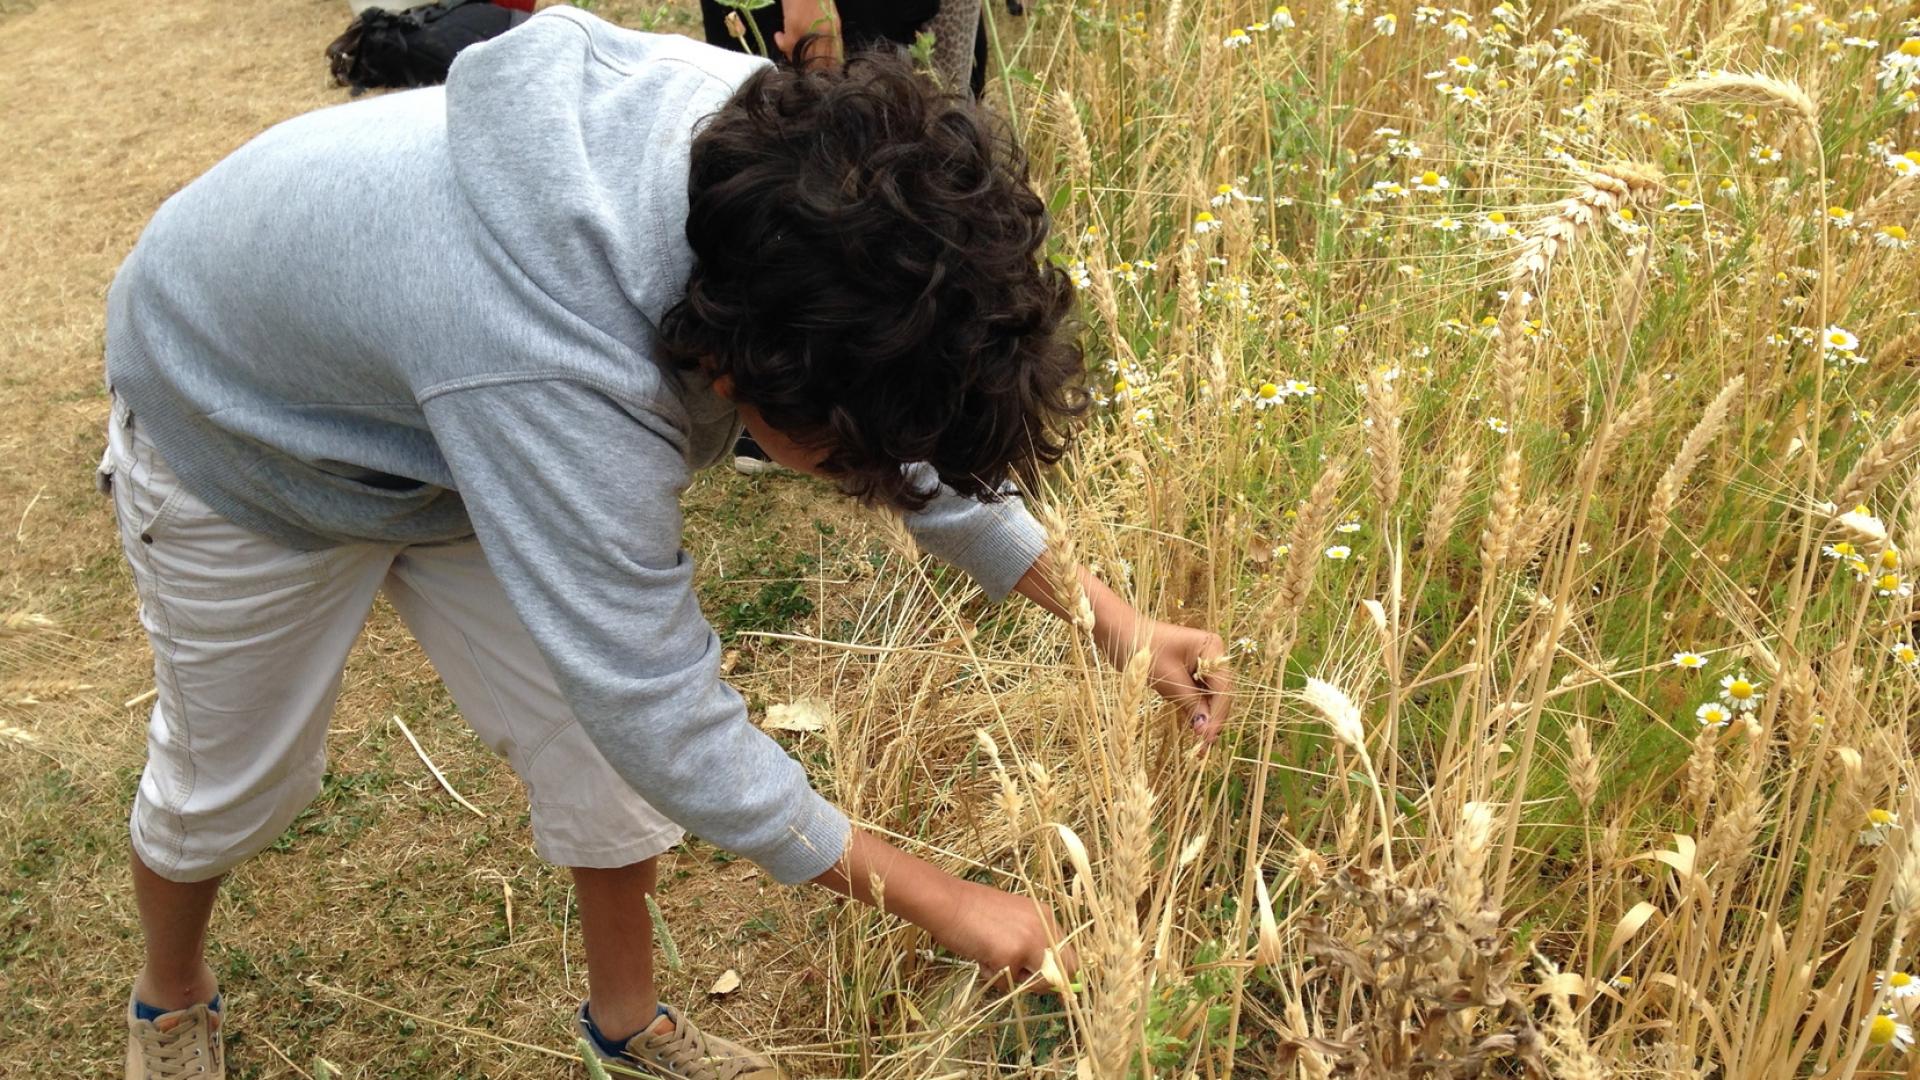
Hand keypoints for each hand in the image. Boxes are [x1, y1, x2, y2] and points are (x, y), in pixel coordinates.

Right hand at [773, 0, 841, 67]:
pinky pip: (786, 46)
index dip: (825, 70)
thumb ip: (828, 36)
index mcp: (834, 32)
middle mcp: (824, 35)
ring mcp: (809, 32)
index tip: (817, 73)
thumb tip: (824, 56)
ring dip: (792, 55)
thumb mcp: (829, 18)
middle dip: (808, 67)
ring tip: (788, 47)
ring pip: (800, 57)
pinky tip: (779, 36)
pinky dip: (781, 44)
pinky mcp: (793, 27)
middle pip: (816, 63)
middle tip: (799, 62)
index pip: (833, 61)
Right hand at [931, 879, 1077, 990]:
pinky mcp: (1011, 956)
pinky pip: (1009, 985)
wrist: (947, 902)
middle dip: (1043, 983)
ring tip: (992, 957)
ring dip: (1015, 980)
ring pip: (1037, 983)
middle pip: (1064, 973)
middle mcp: (1045, 927)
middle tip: (1017, 977)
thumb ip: (1032, 942)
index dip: (1059, 974)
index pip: (1070, 956)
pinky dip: (993, 978)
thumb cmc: (973, 912)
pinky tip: (981, 955)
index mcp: (1046, 917)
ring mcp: (1029, 941)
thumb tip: (1050, 978)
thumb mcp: (1013, 921)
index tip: (1043, 982)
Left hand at [1134, 618, 1231, 740]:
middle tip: (1204, 746)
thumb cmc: (1144, 651)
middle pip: (1220, 693)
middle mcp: (1212, 655)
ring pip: (1210, 696)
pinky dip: (1195, 710)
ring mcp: (1202, 664)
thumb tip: (1206, 730)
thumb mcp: (1169, 680)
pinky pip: (1197, 695)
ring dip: (1204, 717)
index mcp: (1212, 648)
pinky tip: (1194, 729)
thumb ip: (1191, 704)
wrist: (1119, 635)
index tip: (1209, 737)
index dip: (1218, 714)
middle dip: (1213, 718)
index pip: (1223, 687)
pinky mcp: (1190, 672)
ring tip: (1200, 744)